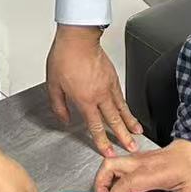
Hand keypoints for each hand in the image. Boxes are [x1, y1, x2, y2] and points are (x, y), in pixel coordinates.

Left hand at [46, 26, 141, 157]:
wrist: (77, 39)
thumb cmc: (64, 58)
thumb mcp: (53, 85)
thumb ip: (59, 105)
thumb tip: (64, 119)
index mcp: (84, 100)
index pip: (95, 127)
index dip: (102, 142)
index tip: (108, 152)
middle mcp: (100, 95)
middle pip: (114, 121)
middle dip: (123, 137)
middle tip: (132, 148)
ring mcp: (109, 86)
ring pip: (122, 109)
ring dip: (130, 123)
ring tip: (137, 133)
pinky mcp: (113, 77)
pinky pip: (121, 96)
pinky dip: (127, 107)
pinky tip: (128, 111)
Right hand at [95, 138, 190, 191]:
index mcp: (152, 172)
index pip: (124, 182)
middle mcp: (140, 163)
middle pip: (109, 166)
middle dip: (100, 184)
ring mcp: (137, 159)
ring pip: (111, 163)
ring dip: (103, 179)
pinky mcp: (138, 160)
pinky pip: (118, 165)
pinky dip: (111, 176)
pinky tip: (117, 188)